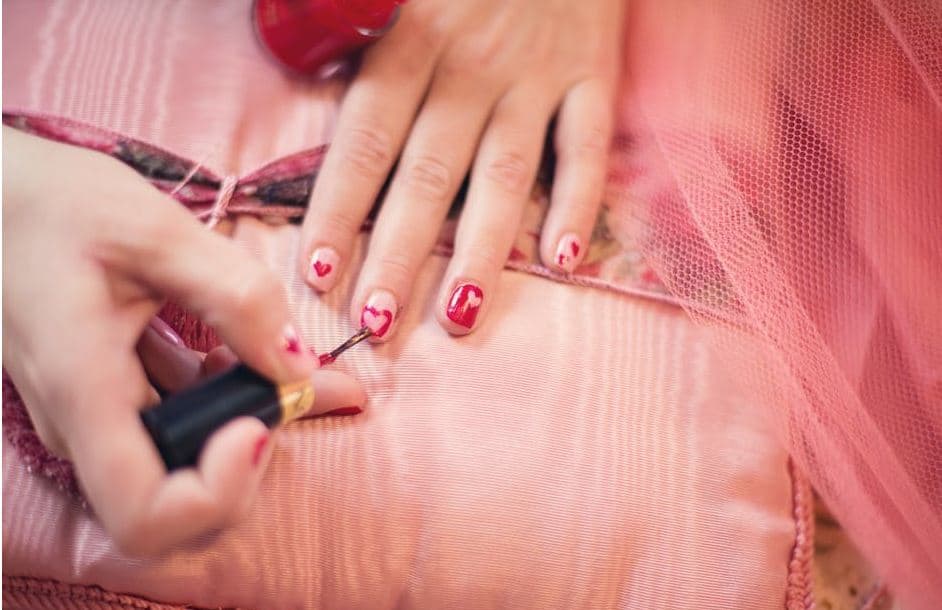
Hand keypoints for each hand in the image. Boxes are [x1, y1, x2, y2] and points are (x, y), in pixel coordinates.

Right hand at [2, 128, 365, 554]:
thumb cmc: (52, 202)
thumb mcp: (156, 231)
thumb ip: (237, 297)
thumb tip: (300, 366)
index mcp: (83, 391)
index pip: (146, 516)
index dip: (218, 493)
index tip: (258, 423)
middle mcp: (80, 423)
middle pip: (174, 501)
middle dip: (249, 457)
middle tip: (295, 386)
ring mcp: (89, 414)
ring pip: (178, 462)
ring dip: (241, 423)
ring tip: (277, 360)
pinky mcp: (102, 395)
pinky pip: (170, 421)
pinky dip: (221, 398)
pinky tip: (242, 351)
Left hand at [299, 0, 623, 338]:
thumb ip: (343, 19)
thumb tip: (297, 67)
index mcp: (408, 39)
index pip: (364, 141)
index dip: (339, 209)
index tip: (318, 273)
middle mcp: (470, 66)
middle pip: (428, 175)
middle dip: (398, 254)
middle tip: (375, 324)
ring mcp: (536, 75)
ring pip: (504, 175)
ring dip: (480, 250)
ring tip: (457, 316)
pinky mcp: (593, 75)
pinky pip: (586, 147)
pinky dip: (578, 203)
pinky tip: (561, 260)